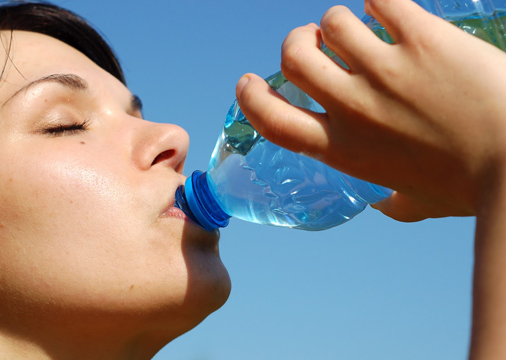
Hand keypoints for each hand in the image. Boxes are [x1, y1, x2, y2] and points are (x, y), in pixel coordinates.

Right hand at [236, 0, 505, 220]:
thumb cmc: (470, 187)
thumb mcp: (414, 202)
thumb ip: (390, 202)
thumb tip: (384, 205)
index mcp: (343, 149)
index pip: (272, 120)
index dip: (251, 96)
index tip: (249, 82)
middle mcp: (353, 108)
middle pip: (294, 57)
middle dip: (298, 42)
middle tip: (318, 42)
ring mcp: (384, 71)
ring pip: (334, 21)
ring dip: (343, 20)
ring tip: (367, 27)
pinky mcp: (421, 39)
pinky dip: (380, 1)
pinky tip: (394, 11)